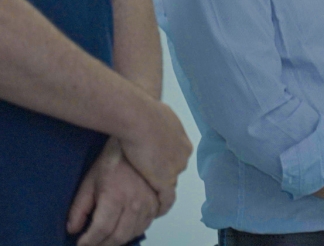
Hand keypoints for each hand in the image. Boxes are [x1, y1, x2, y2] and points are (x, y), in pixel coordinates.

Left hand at [66, 138, 159, 245]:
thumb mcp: (90, 180)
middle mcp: (134, 203)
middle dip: (102, 245)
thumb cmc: (114, 159)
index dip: (89, 242)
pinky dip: (134, 232)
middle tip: (93, 245)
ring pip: (133, 233)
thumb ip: (80, 207)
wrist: (140, 142)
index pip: (100, 230)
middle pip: (118, 236)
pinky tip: (124, 230)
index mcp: (115, 197)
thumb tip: (73, 229)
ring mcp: (148, 203)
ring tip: (106, 240)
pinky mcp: (157, 201)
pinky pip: (146, 225)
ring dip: (118, 241)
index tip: (81, 244)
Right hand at [118, 99, 191, 213]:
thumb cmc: (143, 113)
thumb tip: (155, 119)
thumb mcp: (158, 113)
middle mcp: (183, 155)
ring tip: (150, 199)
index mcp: (182, 140)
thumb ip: (160, 122)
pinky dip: (162, 205)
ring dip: (159, 191)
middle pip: (173, 170)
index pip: (175, 157)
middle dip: (162, 176)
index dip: (165, 163)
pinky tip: (155, 211)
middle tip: (148, 183)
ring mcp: (176, 168)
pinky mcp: (165, 180)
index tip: (156, 168)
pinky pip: (166, 198)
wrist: (140, 118)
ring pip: (168, 183)